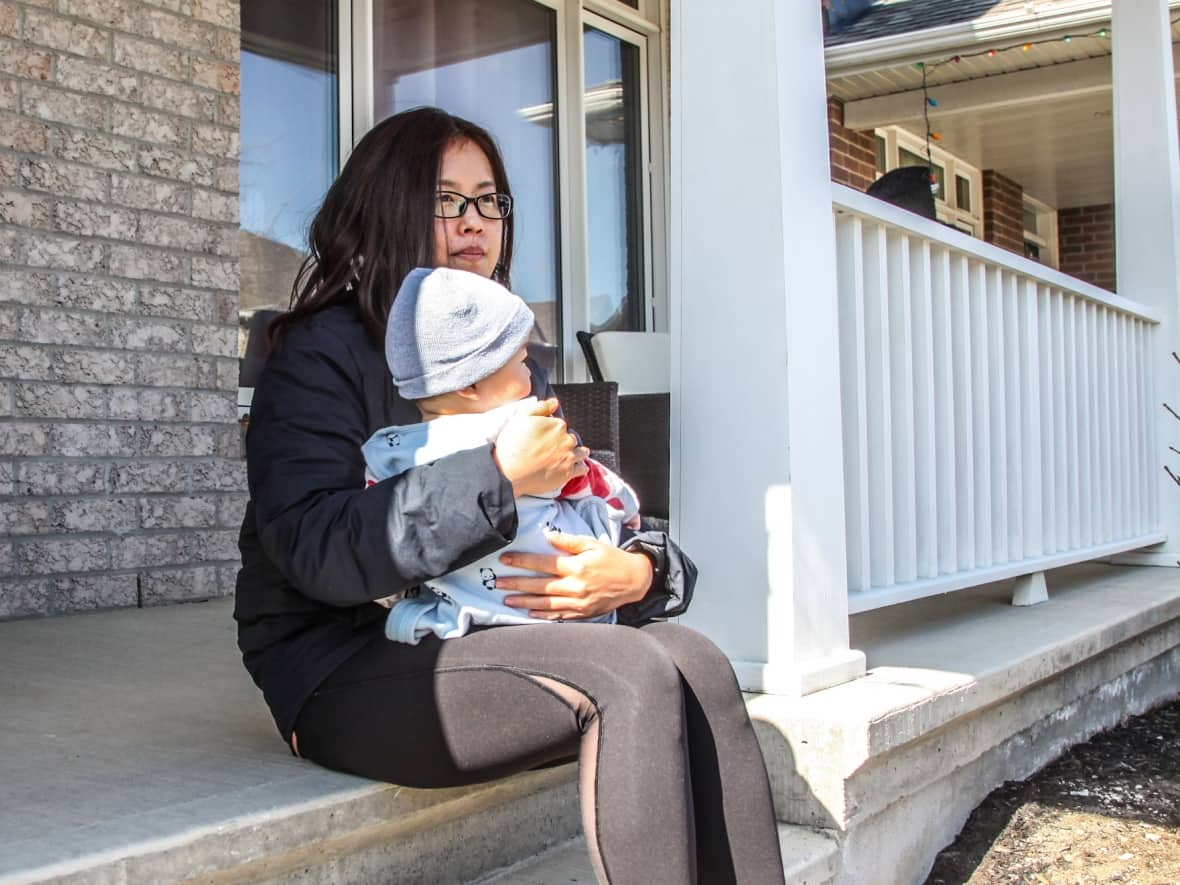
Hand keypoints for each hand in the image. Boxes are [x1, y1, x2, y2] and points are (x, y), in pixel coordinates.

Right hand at [493, 398, 588, 496]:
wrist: (508, 471)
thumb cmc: (512, 445)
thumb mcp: (521, 417)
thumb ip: (540, 407)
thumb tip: (555, 402)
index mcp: (557, 425)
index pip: (561, 425)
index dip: (553, 430)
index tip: (545, 436)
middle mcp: (567, 440)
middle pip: (571, 438)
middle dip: (564, 441)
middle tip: (552, 448)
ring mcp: (568, 458)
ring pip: (581, 452)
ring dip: (576, 452)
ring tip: (568, 455)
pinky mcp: (567, 473)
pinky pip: (582, 469)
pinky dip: (580, 467)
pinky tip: (575, 467)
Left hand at [497, 531, 652, 619]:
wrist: (634, 580)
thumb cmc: (612, 559)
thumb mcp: (593, 544)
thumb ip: (569, 541)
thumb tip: (548, 535)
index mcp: (576, 566)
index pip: (543, 563)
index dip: (523, 561)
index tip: (505, 560)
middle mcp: (575, 586)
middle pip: (539, 586)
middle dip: (517, 584)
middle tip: (498, 583)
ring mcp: (578, 602)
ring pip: (545, 604)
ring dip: (524, 602)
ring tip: (507, 600)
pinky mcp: (582, 613)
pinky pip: (558, 616)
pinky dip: (542, 615)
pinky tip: (529, 613)